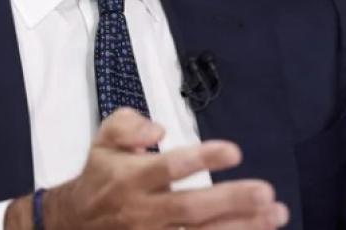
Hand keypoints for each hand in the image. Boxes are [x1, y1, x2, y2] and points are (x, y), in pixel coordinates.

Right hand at [6, 108, 288, 228]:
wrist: (70, 225)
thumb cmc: (99, 177)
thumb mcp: (103, 141)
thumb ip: (128, 125)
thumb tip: (158, 130)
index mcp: (131, 178)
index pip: (169, 168)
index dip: (203, 159)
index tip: (235, 152)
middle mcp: (143, 211)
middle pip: (191, 209)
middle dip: (232, 201)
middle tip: (267, 192)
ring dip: (240, 228)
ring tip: (275, 215)